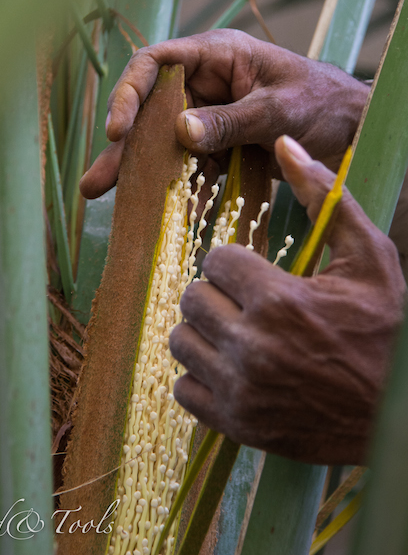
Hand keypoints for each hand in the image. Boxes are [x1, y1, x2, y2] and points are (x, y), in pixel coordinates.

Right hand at [80, 30, 368, 198]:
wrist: (350, 128)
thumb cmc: (322, 102)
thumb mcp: (279, 110)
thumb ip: (232, 120)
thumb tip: (180, 131)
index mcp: (216, 56)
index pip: (156, 64)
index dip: (129, 93)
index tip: (118, 131)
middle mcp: (204, 84)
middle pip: (150, 110)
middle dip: (123, 147)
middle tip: (96, 182)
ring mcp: (208, 117)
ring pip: (162, 143)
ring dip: (138, 171)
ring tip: (103, 196)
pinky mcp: (216, 147)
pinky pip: (187, 166)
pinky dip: (173, 187)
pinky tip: (152, 210)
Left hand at [169, 135, 404, 465]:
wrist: (396, 412)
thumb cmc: (385, 329)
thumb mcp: (369, 258)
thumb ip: (325, 197)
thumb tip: (285, 142)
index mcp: (280, 300)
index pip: (215, 260)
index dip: (235, 262)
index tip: (255, 273)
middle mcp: (252, 347)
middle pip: (192, 299)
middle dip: (217, 293)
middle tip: (245, 302)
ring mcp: (241, 391)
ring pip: (181, 342)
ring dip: (204, 332)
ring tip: (236, 331)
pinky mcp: (236, 424)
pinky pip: (184, 390)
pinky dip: (202, 377)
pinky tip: (233, 368)